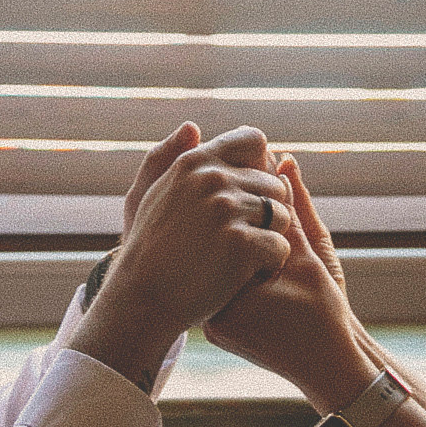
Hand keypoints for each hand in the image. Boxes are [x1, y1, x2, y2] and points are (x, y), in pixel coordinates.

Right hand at [72, 126, 292, 389]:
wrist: (142, 299)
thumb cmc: (149, 249)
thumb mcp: (151, 193)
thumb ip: (170, 156)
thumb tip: (192, 127)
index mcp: (196, 162)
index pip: (254, 140)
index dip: (260, 169)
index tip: (249, 197)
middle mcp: (213, 179)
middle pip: (275, 184)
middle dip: (267, 212)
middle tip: (241, 240)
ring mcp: (227, 210)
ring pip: (283, 216)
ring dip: (270, 240)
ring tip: (242, 258)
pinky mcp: (241, 244)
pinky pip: (280, 248)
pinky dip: (268, 266)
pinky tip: (245, 275)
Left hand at [206, 158, 367, 401]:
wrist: (327, 365)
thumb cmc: (327, 312)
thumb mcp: (314, 255)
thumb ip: (296, 209)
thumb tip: (284, 163)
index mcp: (234, 294)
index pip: (220, 234)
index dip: (234, 202)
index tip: (248, 176)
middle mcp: (215, 310)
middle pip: (211, 250)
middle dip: (227, 220)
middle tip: (239, 188)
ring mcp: (213, 323)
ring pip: (214, 268)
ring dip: (227, 241)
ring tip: (242, 223)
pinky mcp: (218, 328)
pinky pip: (219, 287)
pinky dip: (229, 265)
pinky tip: (246, 248)